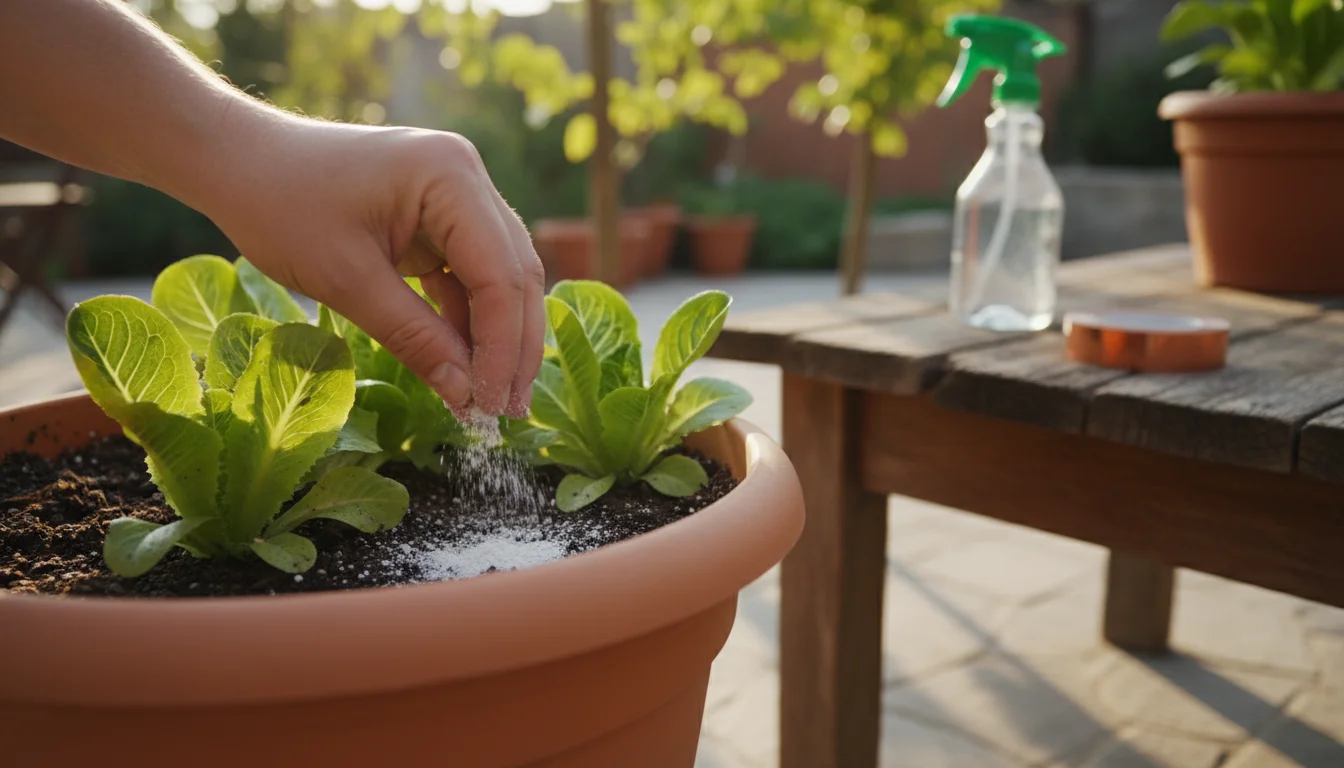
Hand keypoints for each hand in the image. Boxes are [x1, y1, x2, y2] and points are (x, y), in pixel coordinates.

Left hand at [199, 112, 543, 418]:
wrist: (238, 162)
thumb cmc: (280, 205)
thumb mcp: (346, 280)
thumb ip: (414, 337)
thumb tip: (466, 396)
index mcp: (451, 177)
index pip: (500, 274)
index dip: (501, 346)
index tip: (492, 406)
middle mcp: (467, 178)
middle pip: (515, 274)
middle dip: (513, 346)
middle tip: (507, 412)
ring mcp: (457, 196)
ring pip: (500, 278)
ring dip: (497, 337)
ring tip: (491, 399)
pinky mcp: (440, 218)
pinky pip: (470, 276)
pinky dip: (468, 322)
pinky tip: (465, 367)